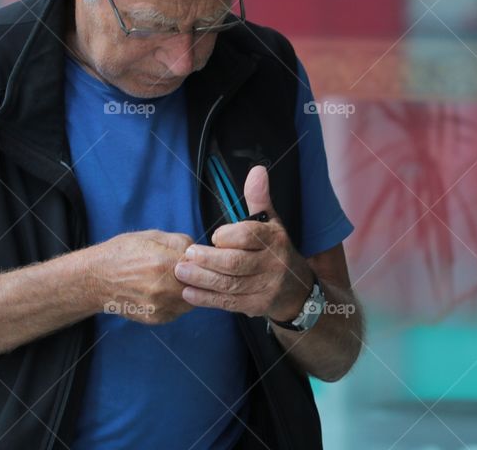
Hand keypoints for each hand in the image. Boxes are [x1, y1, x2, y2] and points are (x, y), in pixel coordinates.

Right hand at [88, 230, 194, 323]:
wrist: (95, 279)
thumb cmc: (123, 253)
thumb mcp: (153, 236)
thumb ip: (181, 242)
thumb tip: (199, 251)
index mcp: (165, 263)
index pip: (203, 265)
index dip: (204, 260)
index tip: (199, 257)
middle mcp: (164, 288)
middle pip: (201, 285)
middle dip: (200, 277)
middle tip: (189, 269)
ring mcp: (160, 306)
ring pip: (193, 300)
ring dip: (191, 290)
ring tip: (176, 279)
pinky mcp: (156, 318)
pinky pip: (179, 310)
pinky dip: (178, 301)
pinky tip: (166, 291)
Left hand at [175, 165, 313, 319]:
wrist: (296, 290)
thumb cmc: (275, 250)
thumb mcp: (271, 222)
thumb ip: (259, 198)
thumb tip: (257, 170)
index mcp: (274, 240)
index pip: (249, 236)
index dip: (228, 236)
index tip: (214, 237)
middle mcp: (272, 264)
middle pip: (236, 263)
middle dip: (208, 260)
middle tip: (187, 255)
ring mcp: (265, 288)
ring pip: (230, 284)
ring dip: (202, 279)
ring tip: (181, 272)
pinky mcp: (255, 306)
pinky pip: (228, 302)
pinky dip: (206, 299)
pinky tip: (189, 293)